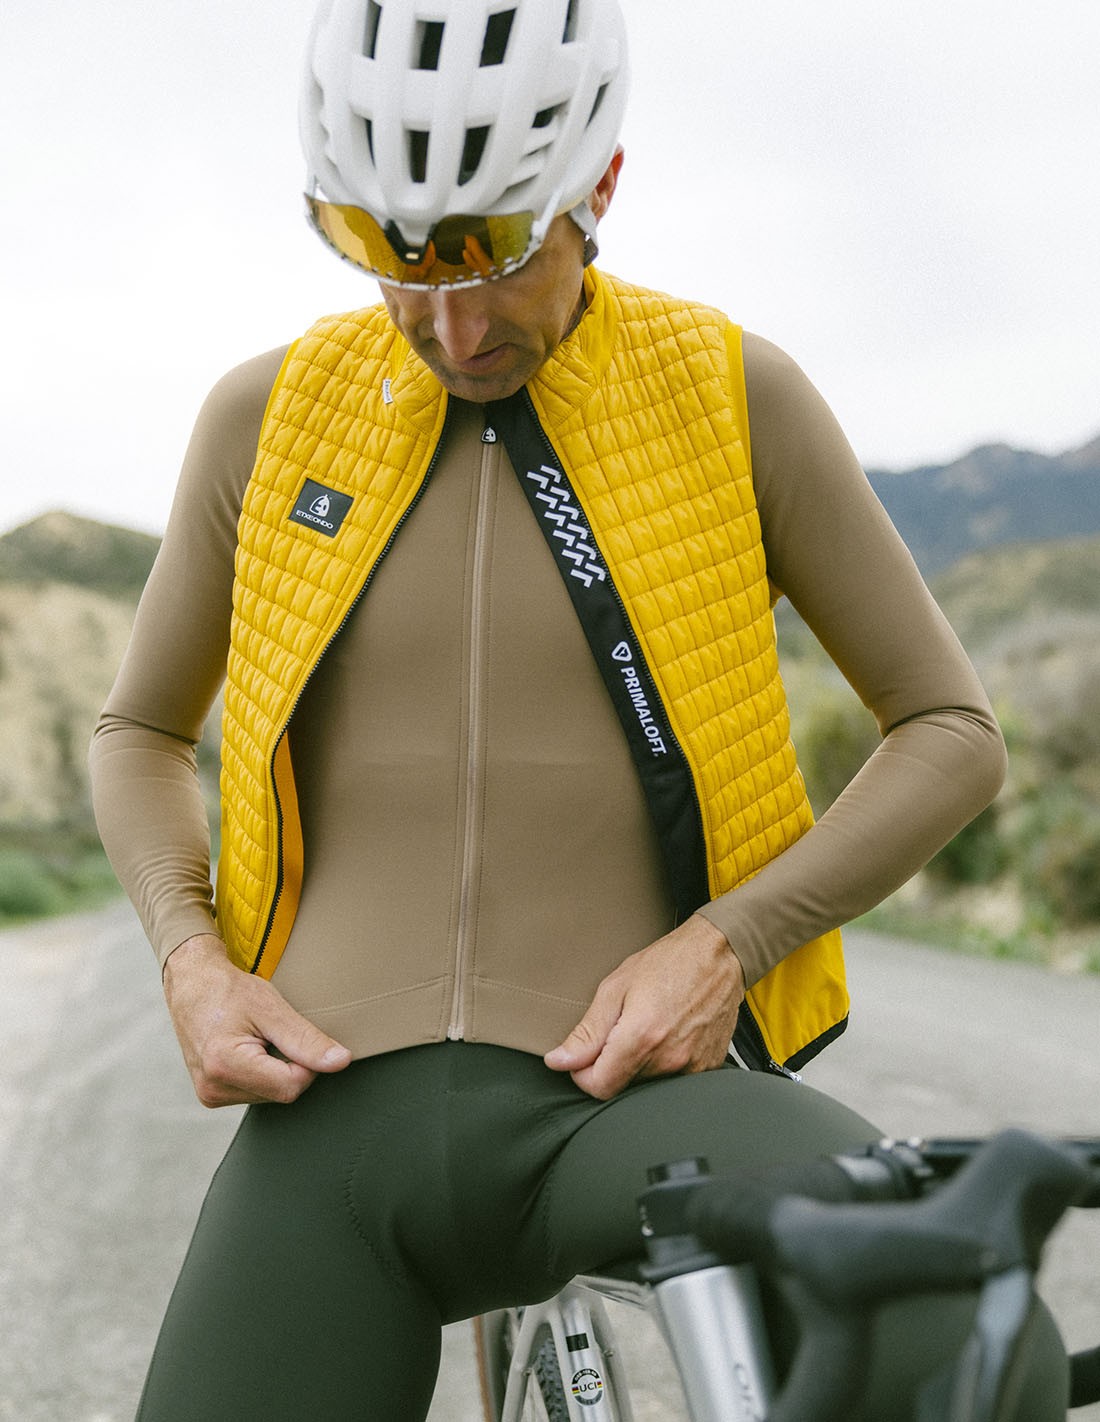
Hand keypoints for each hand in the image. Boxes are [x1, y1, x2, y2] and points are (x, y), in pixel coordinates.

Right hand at [162, 934, 351, 1107]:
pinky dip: (262, 1071)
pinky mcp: (212, 1094)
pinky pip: (256, 1091)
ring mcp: (210, 1094)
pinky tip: (247, 1049)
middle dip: (288, 1063)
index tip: (294, 1034)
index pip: (291, 1086)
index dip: (306, 1062)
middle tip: (269, 1032)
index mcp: (224, 1066)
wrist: (192, 984)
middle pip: (282, 1092)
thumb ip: (306, 1040)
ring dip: (275, 1067)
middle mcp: (213, 1088)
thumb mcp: (271, 1008)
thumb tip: (340, 1062)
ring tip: (254, 1038)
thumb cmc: (227, 990)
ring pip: (271, 1094)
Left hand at [543, 914, 744, 1099]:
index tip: (587, 1054)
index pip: (598, 1088)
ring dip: (639, 1063)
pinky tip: (669, 1032)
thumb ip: (587, 1032)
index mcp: (641, 1039)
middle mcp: (669, 1060)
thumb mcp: (616, 987)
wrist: (719, 955)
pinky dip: (664, 1061)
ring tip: (649, 1026)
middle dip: (612, 1064)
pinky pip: (673, 1077)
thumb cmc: (669, 963)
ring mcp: (692, 1067)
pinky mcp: (707, 1067)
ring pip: (647, 1083)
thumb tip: (560, 1061)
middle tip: (622, 1028)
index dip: (584, 1073)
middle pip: (623, 1086)